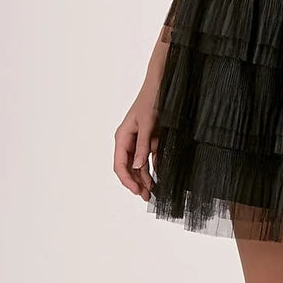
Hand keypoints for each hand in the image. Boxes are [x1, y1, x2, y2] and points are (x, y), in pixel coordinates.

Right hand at [114, 81, 160, 201]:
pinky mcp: (150, 139)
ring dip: (145, 178)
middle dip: (136, 183)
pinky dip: (153, 168)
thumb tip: (137, 166)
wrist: (162, 85)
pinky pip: (149, 158)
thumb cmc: (151, 100)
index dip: (127, 180)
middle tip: (146, 196)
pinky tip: (159, 178)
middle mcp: (128, 141)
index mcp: (122, 137)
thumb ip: (142, 146)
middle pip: (129, 168)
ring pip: (139, 165)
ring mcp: (139, 141)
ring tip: (152, 192)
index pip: (119, 165)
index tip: (136, 191)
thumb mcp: (147, 124)